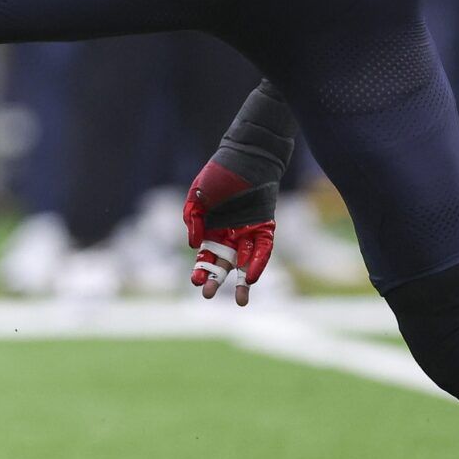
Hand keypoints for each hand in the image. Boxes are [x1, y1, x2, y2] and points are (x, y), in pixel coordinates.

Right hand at [182, 81, 295, 306]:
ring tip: (240, 301)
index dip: (201, 270)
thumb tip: (194, 246)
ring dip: (241, 282)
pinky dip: (257, 263)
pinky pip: (262, 249)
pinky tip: (250, 276)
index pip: (205, 256)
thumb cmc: (219, 174)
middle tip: (209, 296)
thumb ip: (192, 219)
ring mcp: (248, 231)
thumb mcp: (197, 195)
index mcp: (211, 228)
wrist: (247, 156)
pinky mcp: (265, 226)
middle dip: (216, 280)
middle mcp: (230, 233)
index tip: (196, 282)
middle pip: (223, 263)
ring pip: (245, 262)